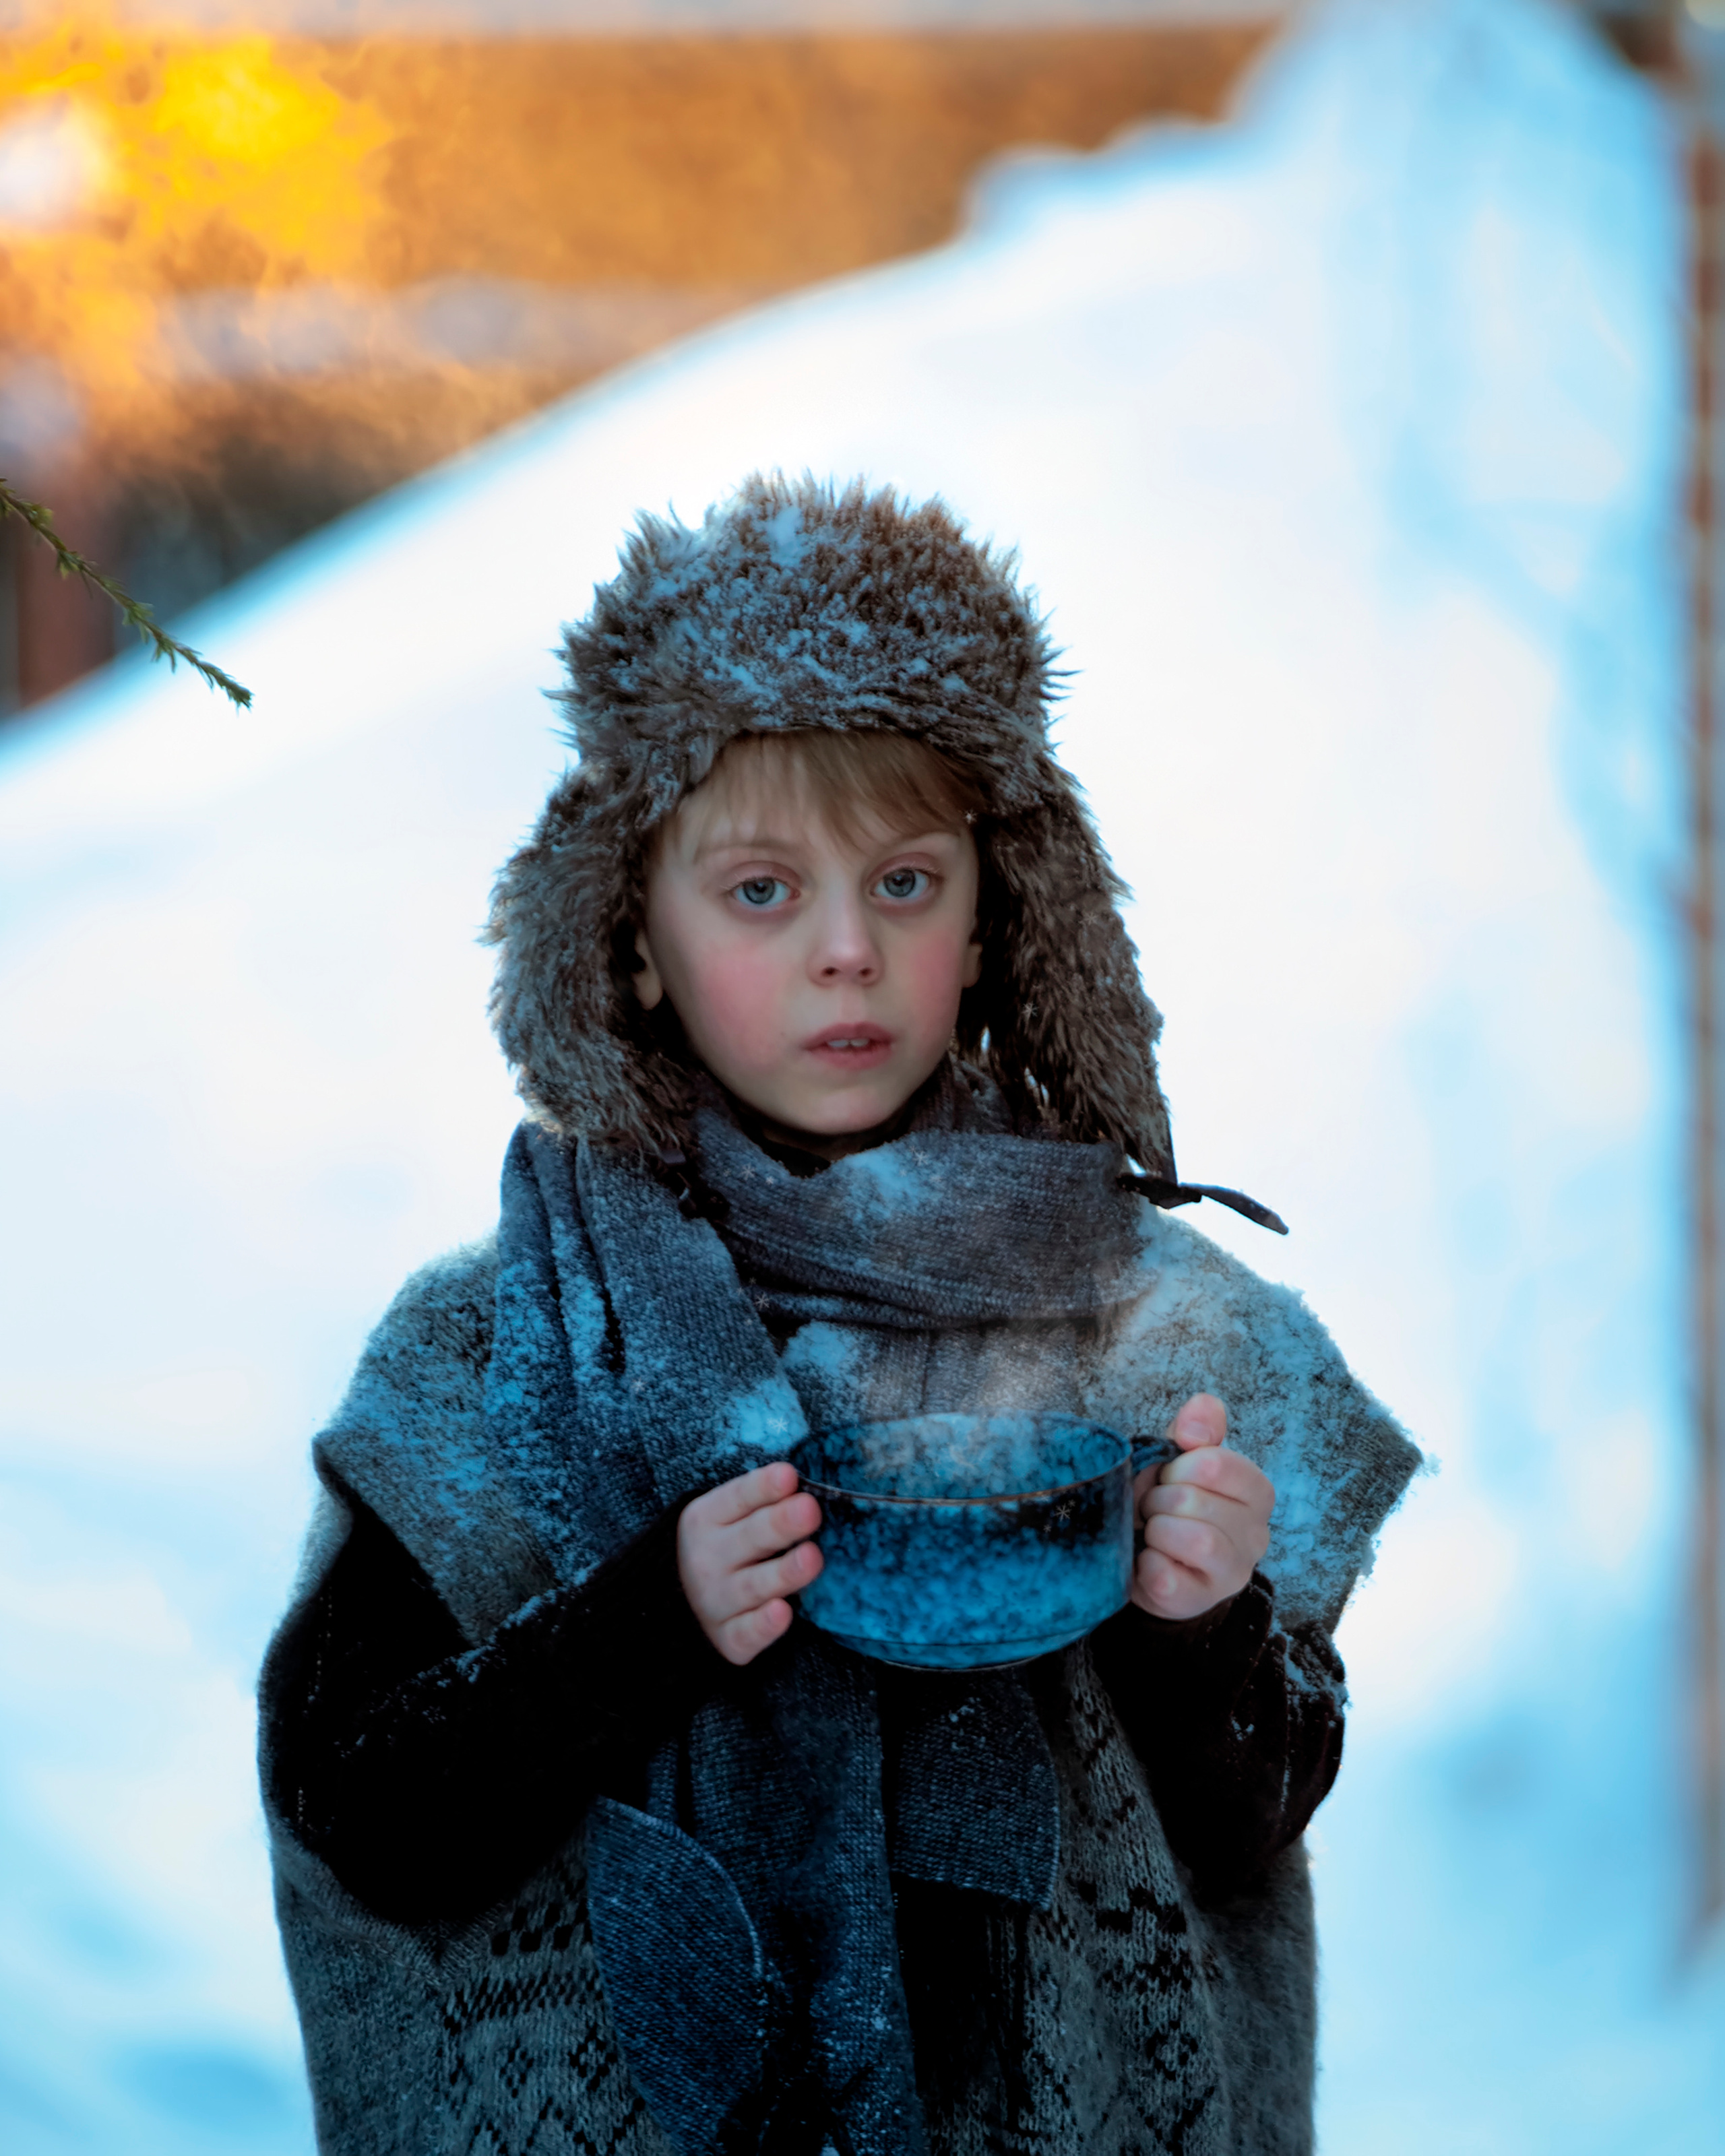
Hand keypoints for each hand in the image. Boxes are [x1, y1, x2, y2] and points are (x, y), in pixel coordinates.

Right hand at [677, 1462, 823, 1666]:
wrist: (680, 1602)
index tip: (789, 1476)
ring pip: (753, 1586)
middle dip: (780, 1524)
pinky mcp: (727, 1640)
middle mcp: (707, 1558)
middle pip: (750, 1538)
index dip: (763, 1487)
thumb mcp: (730, 1516)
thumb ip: (763, 1500)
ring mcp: (715, 1600)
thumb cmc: (725, 1546)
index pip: (738, 1497)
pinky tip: (782, 1613)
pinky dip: (762, 1627)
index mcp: (706, 1518)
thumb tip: (803, 1482)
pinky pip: (745, 1634)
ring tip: (812, 1558)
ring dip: (783, 1573)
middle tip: (810, 1510)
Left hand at [1130, 1393, 1272, 1621]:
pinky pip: (1167, 1577)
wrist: (1153, 1566)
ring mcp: (1233, 1572)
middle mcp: (1256, 1534)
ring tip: (1152, 1533)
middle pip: (1196, 1500)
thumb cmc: (1171, 1506)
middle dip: (1159, 1500)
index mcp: (1256, 1491)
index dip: (1178, 1467)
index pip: (1215, 1463)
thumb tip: (1203, 1406)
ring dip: (1156, 1530)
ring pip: (1195, 1539)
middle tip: (1154, 1509)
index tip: (1170, 1477)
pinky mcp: (1201, 1600)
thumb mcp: (1181, 1462)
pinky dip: (1146, 1564)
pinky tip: (1147, 1561)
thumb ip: (1196, 1430)